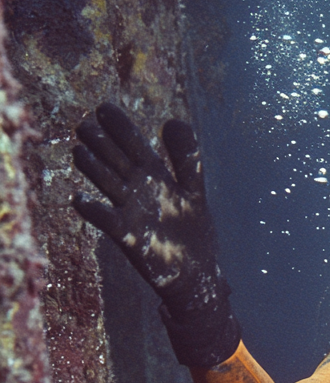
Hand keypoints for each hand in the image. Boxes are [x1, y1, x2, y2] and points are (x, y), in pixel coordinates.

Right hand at [72, 104, 239, 365]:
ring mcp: (132, 213)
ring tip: (80, 152)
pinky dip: (95, 212)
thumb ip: (187, 159)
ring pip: (109, 186)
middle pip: (117, 162)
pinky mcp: (130, 237)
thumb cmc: (193, 232)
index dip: (121, 128)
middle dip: (102, 144)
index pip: (135, 146)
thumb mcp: (195, 190)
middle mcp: (139, 191)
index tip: (103, 107)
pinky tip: (81, 200)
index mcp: (155, 177)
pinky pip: (109, 222)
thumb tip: (172, 120)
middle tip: (85, 124)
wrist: (196, 274)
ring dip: (95, 170)